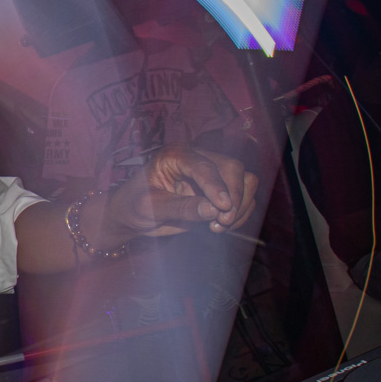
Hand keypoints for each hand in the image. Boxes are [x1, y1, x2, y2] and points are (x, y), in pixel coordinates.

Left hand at [106, 144, 257, 239]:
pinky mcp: (220, 189)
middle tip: (221, 223)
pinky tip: (221, 226)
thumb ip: (181, 208)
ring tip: (218, 227)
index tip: (223, 208)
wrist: (134, 216)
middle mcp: (197, 158)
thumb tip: (214, 210)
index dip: (216, 186)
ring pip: (246, 180)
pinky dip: (241, 213)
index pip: (204, 165)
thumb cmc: (135, 206)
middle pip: (232, 168)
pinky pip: (246, 196)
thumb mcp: (151, 208)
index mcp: (175, 154)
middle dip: (234, 198)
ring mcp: (212, 173)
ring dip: (240, 206)